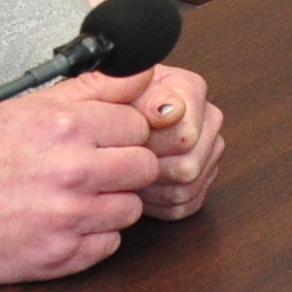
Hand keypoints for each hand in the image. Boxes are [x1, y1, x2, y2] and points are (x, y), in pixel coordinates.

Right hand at [0, 83, 163, 282]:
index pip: (138, 125)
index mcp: (66, 127)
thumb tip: (143, 72)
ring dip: (111, 204)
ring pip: (132, 208)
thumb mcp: (28, 107)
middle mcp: (73, 171)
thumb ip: (92, 88)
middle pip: (145, 167)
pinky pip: (110, 244)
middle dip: (126, 167)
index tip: (105, 141)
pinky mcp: (62, 256)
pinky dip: (94, 236)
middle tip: (96, 170)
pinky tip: (66, 224)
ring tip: (77, 198)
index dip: (123, 133)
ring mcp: (69, 217)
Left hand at [84, 60, 225, 220]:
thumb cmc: (89, 117)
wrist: (84, 139)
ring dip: (150, 184)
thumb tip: (169, 107)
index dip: (149, 140)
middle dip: (149, 163)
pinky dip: (155, 202)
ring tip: (126, 169)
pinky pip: (183, 204)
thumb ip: (127, 87)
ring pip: (187, 185)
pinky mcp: (199, 185)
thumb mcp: (93, 94)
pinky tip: (136, 184)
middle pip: (189, 161)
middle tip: (124, 155)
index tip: (127, 138)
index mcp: (188, 89)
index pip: (184, 132)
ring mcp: (207, 153)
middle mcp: (206, 119)